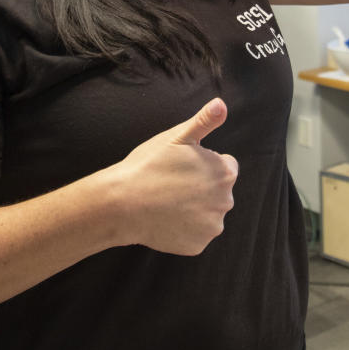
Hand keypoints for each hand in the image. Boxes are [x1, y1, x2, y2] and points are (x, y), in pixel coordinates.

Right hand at [119, 97, 237, 255]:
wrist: (122, 203)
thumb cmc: (148, 166)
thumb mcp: (176, 137)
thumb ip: (204, 121)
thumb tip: (222, 104)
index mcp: (225, 173)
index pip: (225, 166)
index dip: (203, 164)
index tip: (182, 166)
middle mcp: (226, 202)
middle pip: (218, 192)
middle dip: (202, 187)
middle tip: (172, 184)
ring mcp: (212, 227)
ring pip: (207, 214)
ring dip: (194, 209)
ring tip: (167, 201)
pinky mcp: (198, 246)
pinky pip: (195, 235)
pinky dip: (184, 229)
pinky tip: (166, 219)